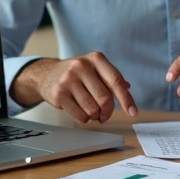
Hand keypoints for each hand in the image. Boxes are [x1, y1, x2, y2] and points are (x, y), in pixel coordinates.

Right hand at [11, 53, 136, 123]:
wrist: (46, 74)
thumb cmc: (76, 74)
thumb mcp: (94, 68)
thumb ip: (111, 78)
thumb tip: (127, 88)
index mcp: (96, 59)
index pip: (116, 81)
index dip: (126, 99)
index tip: (133, 112)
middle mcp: (82, 66)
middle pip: (105, 98)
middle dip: (107, 112)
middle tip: (105, 116)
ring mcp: (68, 79)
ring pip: (92, 109)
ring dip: (95, 116)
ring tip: (91, 112)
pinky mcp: (59, 94)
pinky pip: (80, 115)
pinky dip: (84, 119)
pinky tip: (81, 112)